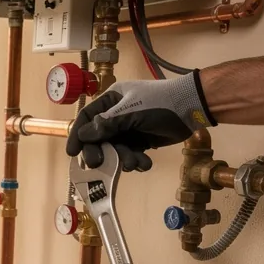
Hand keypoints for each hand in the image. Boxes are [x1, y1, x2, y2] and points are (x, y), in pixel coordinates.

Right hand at [65, 71, 213, 170]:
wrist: (191, 108)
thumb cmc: (159, 103)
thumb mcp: (131, 112)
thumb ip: (106, 125)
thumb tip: (82, 135)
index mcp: (111, 100)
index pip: (87, 117)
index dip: (78, 135)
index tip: (73, 152)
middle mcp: (117, 115)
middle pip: (99, 137)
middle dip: (101, 151)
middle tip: (98, 164)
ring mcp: (129, 128)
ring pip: (116, 148)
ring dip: (122, 158)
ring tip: (132, 163)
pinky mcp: (141, 140)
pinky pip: (131, 153)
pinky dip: (135, 160)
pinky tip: (143, 163)